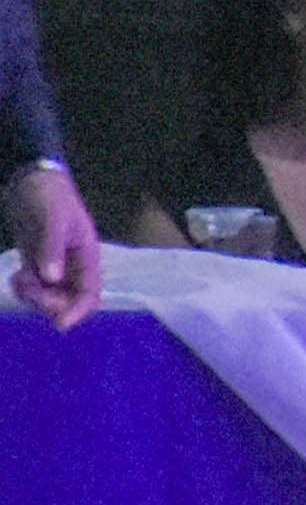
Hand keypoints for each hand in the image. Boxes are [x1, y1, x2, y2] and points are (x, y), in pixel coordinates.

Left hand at [11, 158, 94, 325]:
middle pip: (68, 300)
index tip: (60, 324)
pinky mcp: (38, 262)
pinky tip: (16, 276)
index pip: (90, 293)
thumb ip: (52, 249)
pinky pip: (36, 286)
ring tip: (19, 278)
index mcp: (86, 256)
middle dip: (48, 303)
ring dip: (33, 296)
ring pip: (49, 296)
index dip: (78, 311)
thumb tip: (52, 280)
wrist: (29, 180)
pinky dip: (25, 288)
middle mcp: (73, 265)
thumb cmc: (48, 196)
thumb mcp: (52, 220)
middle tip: (28, 290)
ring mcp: (55, 264)